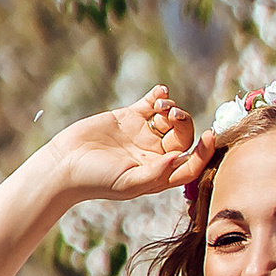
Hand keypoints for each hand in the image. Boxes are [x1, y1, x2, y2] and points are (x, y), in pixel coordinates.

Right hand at [39, 84, 203, 207]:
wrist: (65, 164)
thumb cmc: (96, 180)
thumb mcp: (129, 183)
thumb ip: (156, 173)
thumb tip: (178, 158)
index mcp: (159, 173)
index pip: (190, 163)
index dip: (204, 152)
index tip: (210, 137)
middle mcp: (154, 154)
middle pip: (183, 136)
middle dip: (184, 123)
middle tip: (172, 116)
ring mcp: (142, 134)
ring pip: (170, 118)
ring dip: (171, 108)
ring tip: (160, 107)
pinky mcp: (129, 117)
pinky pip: (151, 103)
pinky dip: (160, 95)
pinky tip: (160, 92)